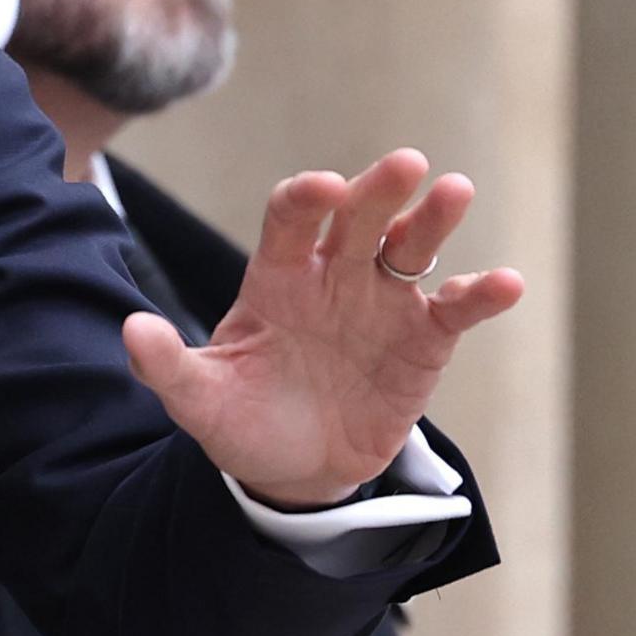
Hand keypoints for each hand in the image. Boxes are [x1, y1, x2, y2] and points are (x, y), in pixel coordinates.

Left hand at [123, 150, 524, 506]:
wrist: (293, 471)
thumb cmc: (242, 420)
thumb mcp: (198, 400)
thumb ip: (166, 366)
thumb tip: (130, 331)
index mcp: (278, 276)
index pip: (291, 220)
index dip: (306, 200)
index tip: (321, 190)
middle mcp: (334, 276)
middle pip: (359, 218)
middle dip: (379, 190)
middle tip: (405, 164)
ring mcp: (383, 303)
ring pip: (412, 246)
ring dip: (434, 219)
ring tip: (456, 191)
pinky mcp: (424, 340)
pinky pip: (455, 309)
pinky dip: (481, 295)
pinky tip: (505, 283)